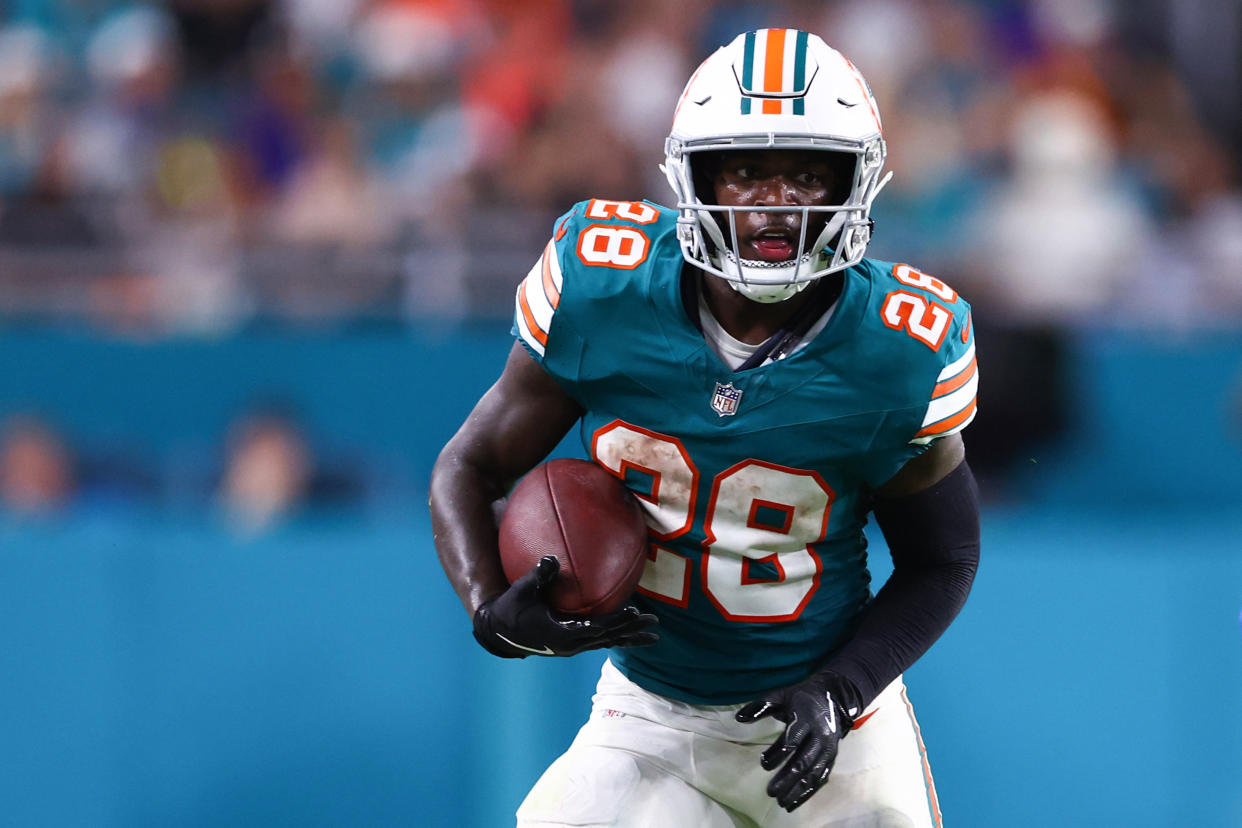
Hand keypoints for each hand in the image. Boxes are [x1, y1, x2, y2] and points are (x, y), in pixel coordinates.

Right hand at [472, 555, 658, 657]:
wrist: (498, 632)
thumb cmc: (510, 609)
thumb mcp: (522, 591)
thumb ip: (539, 576)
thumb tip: (552, 558)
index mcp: (563, 635)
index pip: (596, 628)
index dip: (616, 621)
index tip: (634, 612)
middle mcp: (572, 645)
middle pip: (609, 638)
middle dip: (632, 631)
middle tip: (654, 623)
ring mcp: (573, 647)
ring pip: (607, 643)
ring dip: (629, 638)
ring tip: (652, 636)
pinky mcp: (572, 644)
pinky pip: (599, 641)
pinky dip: (616, 636)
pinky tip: (629, 632)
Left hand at [735, 672, 860, 811]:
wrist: (833, 698)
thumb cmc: (800, 698)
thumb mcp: (780, 696)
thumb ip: (760, 706)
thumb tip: (738, 717)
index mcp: (806, 719)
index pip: (793, 740)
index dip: (778, 753)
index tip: (763, 764)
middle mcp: (820, 736)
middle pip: (803, 761)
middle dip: (787, 778)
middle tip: (770, 792)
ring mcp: (828, 749)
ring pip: (813, 774)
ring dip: (798, 790)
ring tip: (781, 803)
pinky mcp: (831, 758)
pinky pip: (821, 778)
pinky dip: (808, 793)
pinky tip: (794, 803)